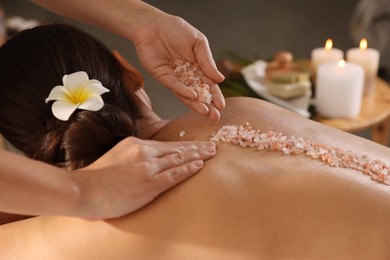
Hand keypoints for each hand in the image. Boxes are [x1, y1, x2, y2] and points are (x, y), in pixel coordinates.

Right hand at [73, 137, 215, 219]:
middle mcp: (144, 152)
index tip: (195, 144)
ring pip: (179, 159)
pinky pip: (175, 175)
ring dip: (198, 156)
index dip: (183, 145)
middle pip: (176, 149)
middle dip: (196, 148)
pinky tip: (200, 166)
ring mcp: (147, 167)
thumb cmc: (96, 178)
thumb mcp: (115, 156)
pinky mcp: (149, 184)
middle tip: (212, 146)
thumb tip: (146, 159)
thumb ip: (132, 155)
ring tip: (211, 153)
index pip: (166, 144)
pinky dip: (189, 169)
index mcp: (135, 143)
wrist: (82, 190)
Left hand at [131, 12, 224, 120]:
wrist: (152, 25)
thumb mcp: (198, 43)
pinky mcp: (163, 77)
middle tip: (215, 117)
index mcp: (198, 67)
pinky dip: (183, 92)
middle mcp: (187, 75)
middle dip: (208, 106)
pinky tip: (193, 96)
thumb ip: (207, 61)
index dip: (215, 96)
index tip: (222, 106)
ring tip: (206, 112)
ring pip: (187, 94)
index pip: (209, 85)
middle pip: (199, 93)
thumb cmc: (176, 30)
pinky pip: (174, 86)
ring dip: (196, 104)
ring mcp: (175, 78)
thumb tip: (220, 79)